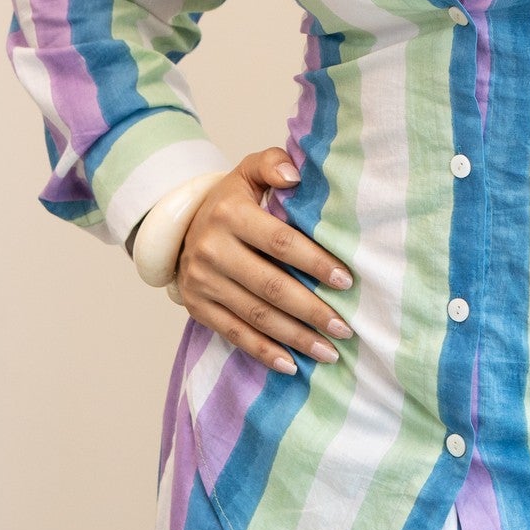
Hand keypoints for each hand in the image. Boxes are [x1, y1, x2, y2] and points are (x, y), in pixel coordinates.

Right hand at [172, 146, 354, 376]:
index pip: (280, 243)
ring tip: (331, 351)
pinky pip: (235, 334)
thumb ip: (272, 165)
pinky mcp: (198, 308)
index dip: (315, 262)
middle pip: (271, 286)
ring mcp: (202, 283)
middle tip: (346, 326)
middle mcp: (211, 250)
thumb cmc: (233, 201)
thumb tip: (295, 176)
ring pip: (256, 316)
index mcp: (230, 214)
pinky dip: (264, 352)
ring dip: (296, 338)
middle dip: (312, 310)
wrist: (181, 228)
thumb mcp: (247, 172)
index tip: (347, 281)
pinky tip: (293, 365)